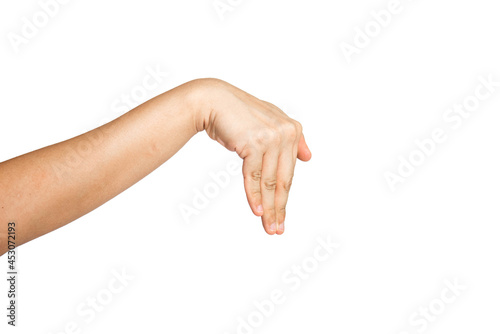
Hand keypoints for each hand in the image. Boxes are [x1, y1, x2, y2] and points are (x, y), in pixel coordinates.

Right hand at [191, 79, 311, 234]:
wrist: (213, 100)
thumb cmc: (238, 114)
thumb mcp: (269, 122)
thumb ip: (291, 138)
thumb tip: (308, 158)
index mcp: (293, 130)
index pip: (288, 173)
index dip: (284, 198)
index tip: (281, 217)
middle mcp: (286, 133)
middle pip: (282, 180)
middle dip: (279, 207)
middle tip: (277, 228)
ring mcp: (271, 138)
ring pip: (269, 181)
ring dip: (268, 207)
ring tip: (268, 226)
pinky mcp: (254, 143)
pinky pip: (254, 176)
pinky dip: (254, 195)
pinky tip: (256, 211)